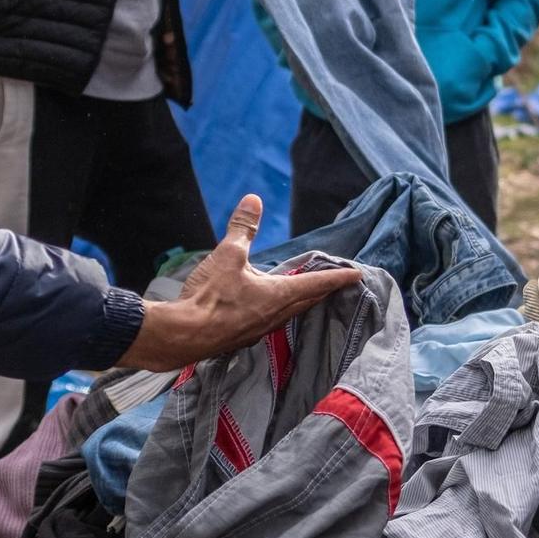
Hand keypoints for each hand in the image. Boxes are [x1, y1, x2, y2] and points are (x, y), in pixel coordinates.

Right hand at [113, 194, 359, 371]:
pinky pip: (269, 322)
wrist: (181, 336)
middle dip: (323, 291)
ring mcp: (258, 330)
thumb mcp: (228, 255)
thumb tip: (254, 199)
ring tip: (306, 294)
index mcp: (279, 296)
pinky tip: (268, 309)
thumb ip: (243, 228)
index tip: (357, 275)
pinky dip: (278, 312)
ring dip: (301, 303)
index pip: (317, 284)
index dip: (338, 277)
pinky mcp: (241, 337)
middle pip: (307, 301)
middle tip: (336, 283)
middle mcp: (275, 316)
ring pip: (289, 314)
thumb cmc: (210, 296)